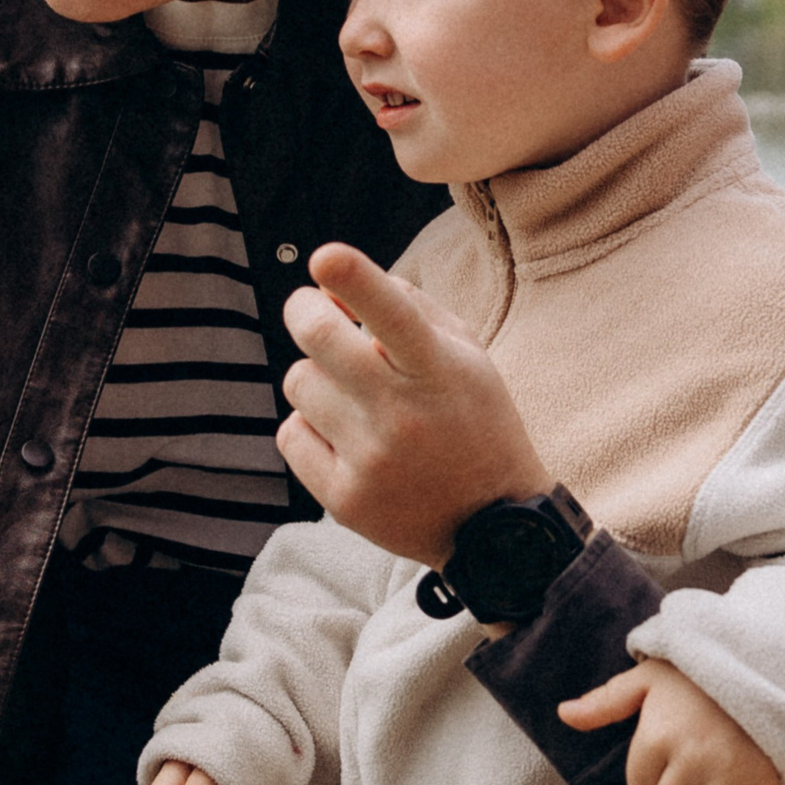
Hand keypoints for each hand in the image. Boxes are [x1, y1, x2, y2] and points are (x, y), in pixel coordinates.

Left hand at [277, 243, 550, 567]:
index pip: (395, 315)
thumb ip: (406, 306)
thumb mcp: (466, 355)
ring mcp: (371, 461)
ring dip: (316, 377)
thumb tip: (330, 283)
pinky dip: (309, 427)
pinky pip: (291, 434)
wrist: (493, 526)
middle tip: (311, 307)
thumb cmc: (475, 421)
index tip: (324, 258)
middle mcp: (403, 414)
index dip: (356, 281)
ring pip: (298, 383)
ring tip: (351, 395)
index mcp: (440, 371)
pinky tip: (343, 437)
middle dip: (304, 309)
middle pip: (319, 339)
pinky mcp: (344, 499)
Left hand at [559, 657, 780, 784]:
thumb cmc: (695, 674)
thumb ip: (604, 702)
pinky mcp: (762, 782)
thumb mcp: (646, 679)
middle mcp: (691, 760)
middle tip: (683, 777)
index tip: (664, 753)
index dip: (648, 775)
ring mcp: (729, 774)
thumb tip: (563, 714)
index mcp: (657, 737)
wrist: (759, 661)